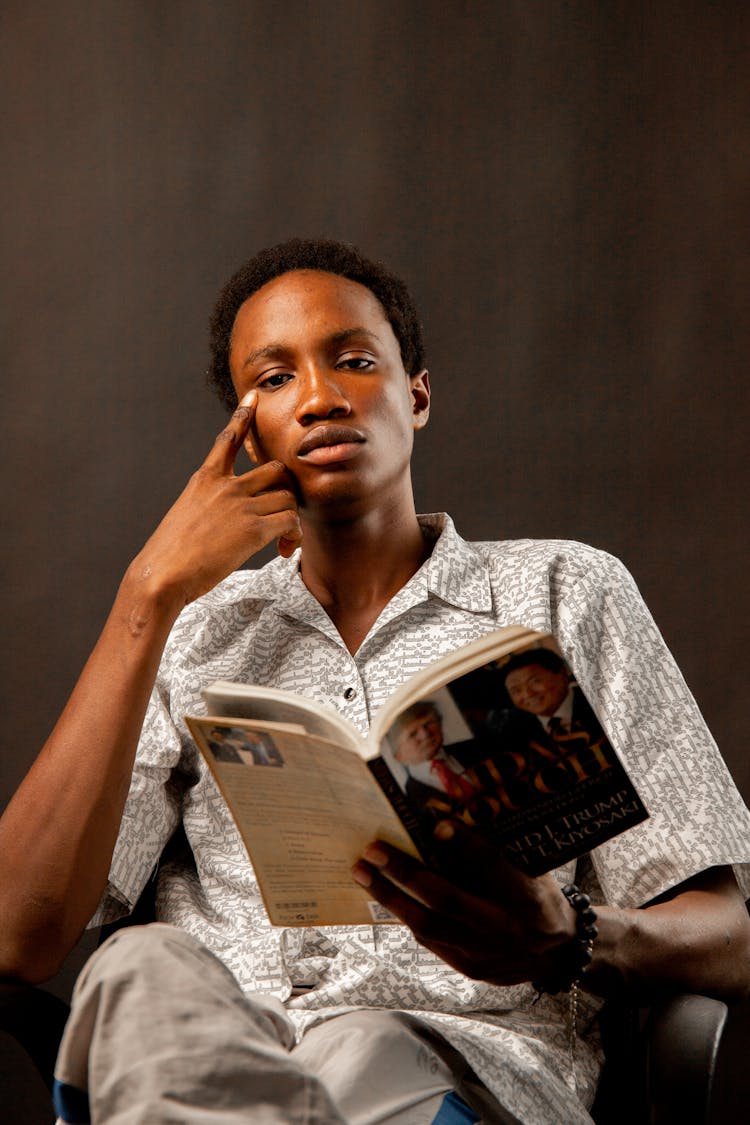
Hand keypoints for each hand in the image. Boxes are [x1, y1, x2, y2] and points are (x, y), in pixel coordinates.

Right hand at [128, 392, 301, 607]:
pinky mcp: (253, 530)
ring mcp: (240, 506)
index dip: (243, 416)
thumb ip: (208, 504)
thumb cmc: (170, 553)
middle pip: (275, 469)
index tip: (253, 397)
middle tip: (283, 511)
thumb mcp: (185, 514)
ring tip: (284, 539)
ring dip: (292, 517)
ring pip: (287, 496)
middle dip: (286, 488)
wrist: (162, 574)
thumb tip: (224, 514)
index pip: (228, 439)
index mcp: (205, 479)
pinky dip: (293, 536)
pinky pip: (290, 522)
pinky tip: (284, 550)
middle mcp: (225, 486)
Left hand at [352, 820, 575, 986]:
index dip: (466, 846)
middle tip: (372, 850)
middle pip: (447, 900)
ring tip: (363, 873)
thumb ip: (496, 852)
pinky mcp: (470, 969)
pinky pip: (430, 942)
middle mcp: (505, 928)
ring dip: (390, 898)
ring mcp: (485, 955)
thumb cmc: (538, 897)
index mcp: (528, 897)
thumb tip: (445, 823)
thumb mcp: (532, 868)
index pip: (494, 868)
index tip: (437, 825)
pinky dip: (406, 916)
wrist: (556, 955)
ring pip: (429, 926)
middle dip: (404, 874)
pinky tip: (385, 896)